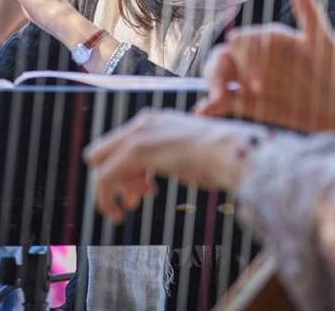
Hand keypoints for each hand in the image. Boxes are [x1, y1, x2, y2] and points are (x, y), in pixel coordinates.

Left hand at [83, 109, 264, 223]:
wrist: (234, 153)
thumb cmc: (222, 158)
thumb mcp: (189, 154)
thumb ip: (169, 157)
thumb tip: (158, 174)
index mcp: (156, 121)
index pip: (121, 145)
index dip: (127, 171)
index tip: (146, 190)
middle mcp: (143, 122)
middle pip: (101, 153)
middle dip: (114, 179)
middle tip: (136, 200)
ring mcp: (139, 134)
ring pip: (99, 166)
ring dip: (110, 192)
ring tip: (129, 209)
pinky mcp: (136, 150)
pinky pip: (105, 177)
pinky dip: (106, 198)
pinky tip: (121, 213)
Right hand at [197, 0, 334, 135]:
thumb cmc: (333, 68)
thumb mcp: (322, 40)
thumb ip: (309, 12)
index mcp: (266, 39)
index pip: (242, 42)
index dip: (243, 58)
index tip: (257, 79)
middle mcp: (253, 57)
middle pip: (222, 58)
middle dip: (218, 71)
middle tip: (224, 90)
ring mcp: (248, 80)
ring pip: (218, 76)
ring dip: (213, 85)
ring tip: (217, 99)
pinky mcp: (248, 103)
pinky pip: (224, 102)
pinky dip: (211, 106)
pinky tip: (204, 112)